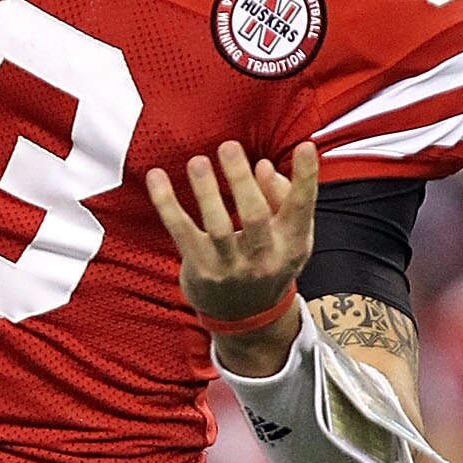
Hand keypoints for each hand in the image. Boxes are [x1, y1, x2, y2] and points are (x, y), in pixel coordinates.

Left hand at [145, 139, 317, 344]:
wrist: (246, 316)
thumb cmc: (269, 260)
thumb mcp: (289, 237)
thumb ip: (281, 199)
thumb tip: (263, 166)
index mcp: (291, 244)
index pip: (301, 208)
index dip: (305, 178)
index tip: (305, 147)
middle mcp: (263, 257)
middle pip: (254, 216)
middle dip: (241, 181)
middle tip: (229, 147)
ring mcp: (230, 267)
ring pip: (217, 226)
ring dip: (206, 191)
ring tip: (198, 162)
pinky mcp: (200, 268)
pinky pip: (181, 231)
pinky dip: (166, 203)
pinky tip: (157, 176)